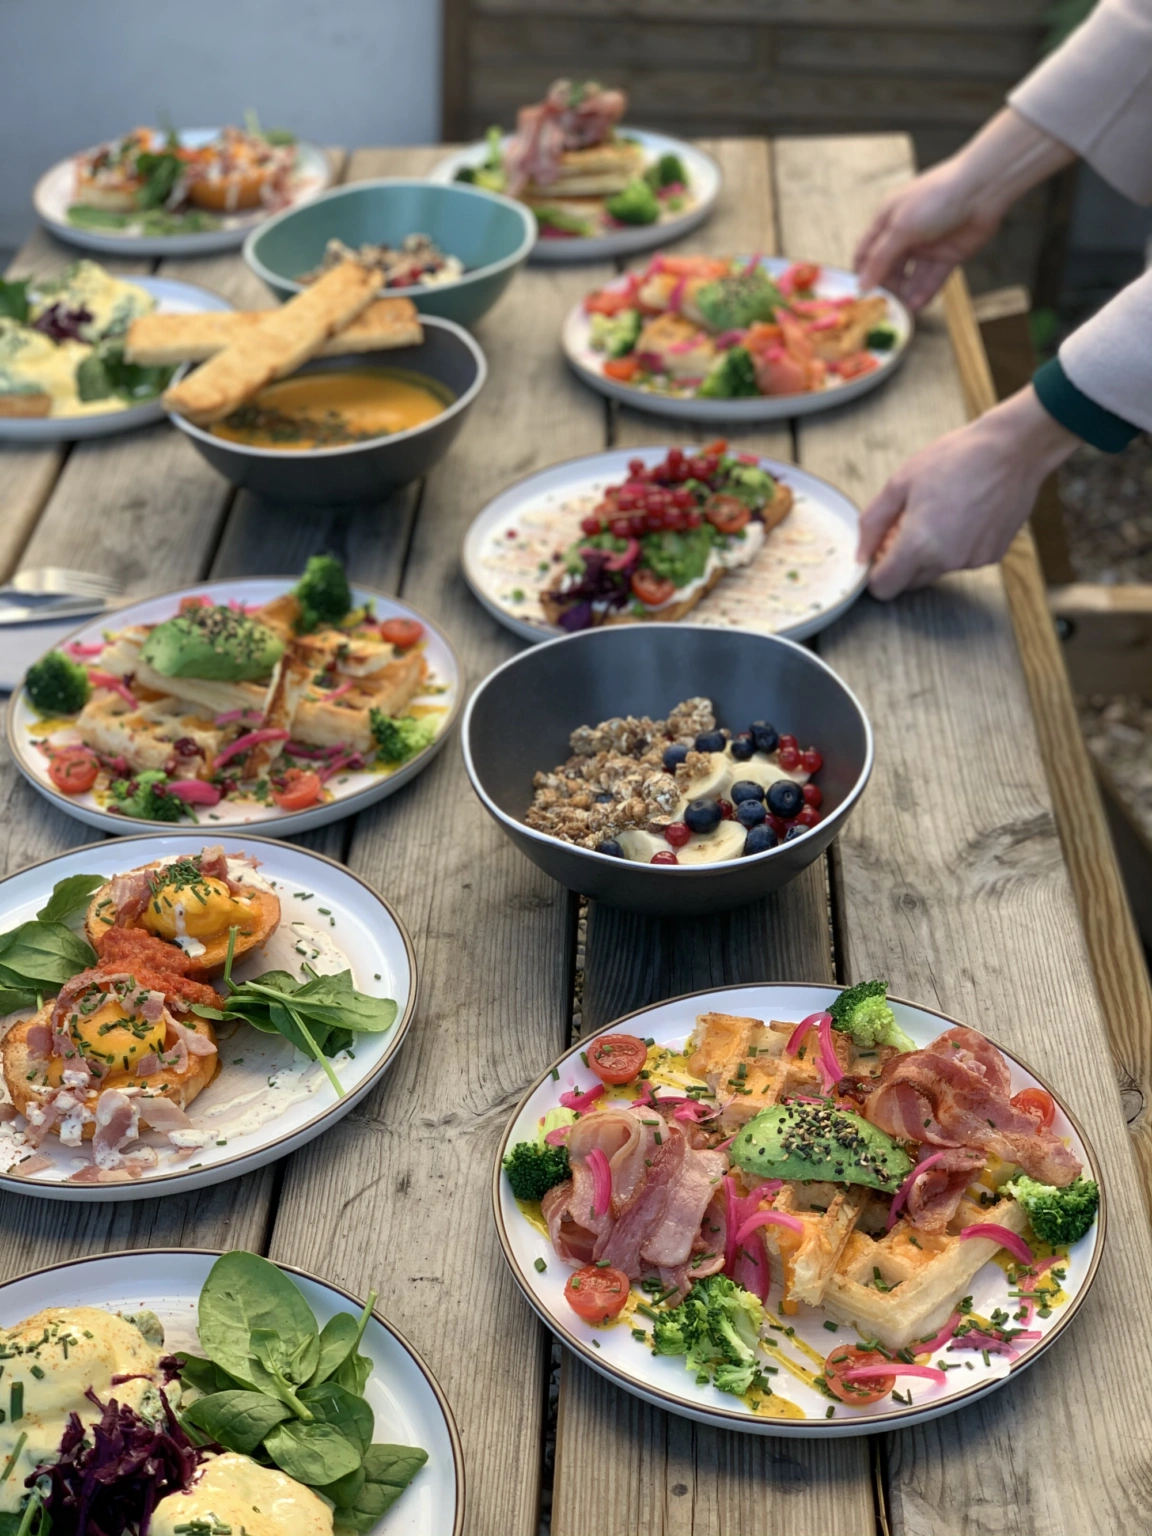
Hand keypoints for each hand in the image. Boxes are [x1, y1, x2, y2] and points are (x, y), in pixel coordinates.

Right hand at [854, 160, 1001, 310]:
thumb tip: (862, 284)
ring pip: (911, 276)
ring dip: (906, 293)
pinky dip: (925, 292)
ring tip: (902, 309)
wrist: (982, 190)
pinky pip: (932, 279)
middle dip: (885, 287)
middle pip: (888, 268)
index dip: (861, 273)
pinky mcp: (946, 256)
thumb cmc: (936, 198)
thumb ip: (880, 259)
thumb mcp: (901, 228)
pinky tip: (918, 304)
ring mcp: (926, 246)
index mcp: (887, 220)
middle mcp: (905, 234)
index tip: (858, 295)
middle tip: (882, 307)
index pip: (866, 252)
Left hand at [858, 387, 1079, 599]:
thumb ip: (872, 523)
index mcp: (919, 545)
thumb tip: (860, 554)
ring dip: (930, 553)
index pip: (884, 588)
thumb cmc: (957, 458)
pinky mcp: (993, 555)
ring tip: (940, 511)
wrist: (1013, 449)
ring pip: (936, 571)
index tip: (880, 552)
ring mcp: (973, 560)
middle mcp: (947, 561)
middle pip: (909, 582)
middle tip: (907, 524)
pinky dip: (956, 546)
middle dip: (902, 561)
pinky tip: (963, 514)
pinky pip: (962, 561)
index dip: (876, 572)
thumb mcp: (900, 483)